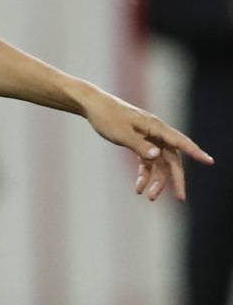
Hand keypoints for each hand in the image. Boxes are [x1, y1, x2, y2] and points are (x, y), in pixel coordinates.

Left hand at [79, 88, 213, 202]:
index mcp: (156, 127)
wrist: (94, 106)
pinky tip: (139, 188)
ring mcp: (149, 138)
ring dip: (156, 181)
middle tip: (180, 198)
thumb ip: (139, 145)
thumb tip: (157, 156)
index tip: (209, 161)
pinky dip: (145, 174)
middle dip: (175, 179)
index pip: (180, 142)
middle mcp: (156, 133)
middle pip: (172, 159)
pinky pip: (147, 162)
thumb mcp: (121, 133)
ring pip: (159, 163)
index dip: (195, 152)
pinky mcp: (140, 142)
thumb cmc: (107, 117)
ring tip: (150, 197)